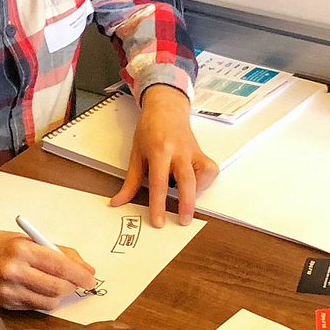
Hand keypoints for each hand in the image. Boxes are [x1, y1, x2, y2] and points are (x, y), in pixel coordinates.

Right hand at [0, 230, 96, 310]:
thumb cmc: (0, 245)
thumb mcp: (29, 240)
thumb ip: (60, 253)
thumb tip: (88, 269)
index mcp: (21, 249)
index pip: (61, 266)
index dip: (81, 275)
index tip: (91, 279)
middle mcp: (13, 271)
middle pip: (58, 288)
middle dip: (74, 287)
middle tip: (78, 283)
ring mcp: (7, 290)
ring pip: (49, 303)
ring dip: (60, 296)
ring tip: (59, 285)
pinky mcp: (4, 304)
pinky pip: (35, 307)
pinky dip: (44, 301)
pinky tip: (41, 290)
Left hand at [110, 85, 218, 227]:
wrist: (166, 108)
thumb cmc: (150, 129)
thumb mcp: (136, 153)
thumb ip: (130, 181)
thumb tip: (118, 201)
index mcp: (159, 151)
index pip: (159, 183)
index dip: (158, 205)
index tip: (158, 221)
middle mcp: (178, 151)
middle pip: (186, 181)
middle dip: (186, 204)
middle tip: (183, 221)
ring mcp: (192, 151)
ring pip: (203, 174)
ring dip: (198, 192)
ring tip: (188, 203)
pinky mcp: (201, 152)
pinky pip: (210, 169)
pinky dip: (205, 181)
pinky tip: (195, 185)